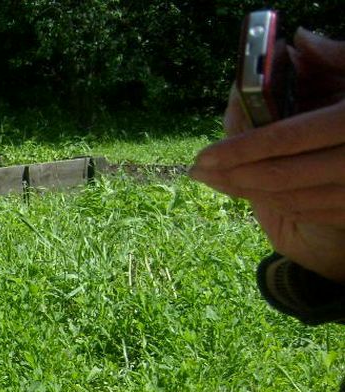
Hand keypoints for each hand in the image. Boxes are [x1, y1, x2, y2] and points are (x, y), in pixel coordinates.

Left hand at [190, 29, 344, 280]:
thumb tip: (299, 41)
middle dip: (233, 175)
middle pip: (281, 176)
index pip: (287, 138)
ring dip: (247, 192)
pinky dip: (277, 203)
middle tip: (198, 171)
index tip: (204, 155)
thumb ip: (340, 58)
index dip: (240, 148)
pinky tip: (255, 192)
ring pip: (292, 198)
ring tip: (217, 181)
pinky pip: (312, 211)